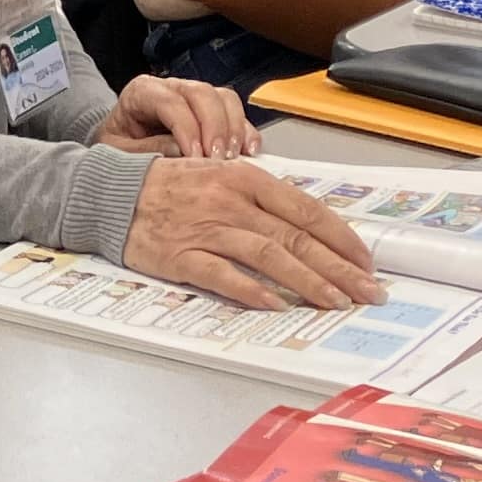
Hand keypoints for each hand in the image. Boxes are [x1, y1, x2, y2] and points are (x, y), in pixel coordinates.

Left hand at [95, 72, 260, 158]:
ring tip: (231, 158)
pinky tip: (248, 151)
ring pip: (224, 98)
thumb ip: (147, 150)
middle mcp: (171, 88)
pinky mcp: (212, 111)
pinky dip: (245, 131)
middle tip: (217, 159)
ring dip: (233, 128)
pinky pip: (235, 113)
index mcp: (142, 92)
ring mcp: (194, 97)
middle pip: (203, 94)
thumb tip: (181, 153)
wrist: (120, 145)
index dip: (187, 129)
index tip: (195, 157)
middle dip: (214, 127)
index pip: (171, 102)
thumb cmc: (118, 146)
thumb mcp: (120, 152)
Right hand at [122, 157, 385, 312]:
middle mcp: (230, 202)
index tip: (367, 261)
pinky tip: (277, 305)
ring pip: (269, 257)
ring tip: (337, 302)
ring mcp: (206, 230)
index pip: (306, 210)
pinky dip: (252, 291)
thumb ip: (260, 199)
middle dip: (340, 268)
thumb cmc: (169, 187)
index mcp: (244, 179)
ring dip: (308, 282)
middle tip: (370, 291)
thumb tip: (306, 227)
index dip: (341, 238)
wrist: (111, 194)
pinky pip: (223, 276)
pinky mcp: (181, 256)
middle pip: (296, 238)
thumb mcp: (220, 176)